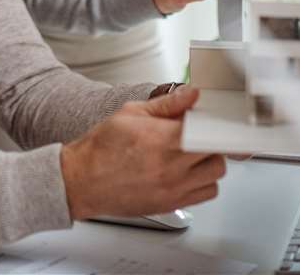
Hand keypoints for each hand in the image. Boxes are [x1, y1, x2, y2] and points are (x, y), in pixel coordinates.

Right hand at [59, 86, 227, 219]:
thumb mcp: (131, 113)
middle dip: (211, 142)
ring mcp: (173, 189)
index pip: (209, 132)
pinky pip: (205, 194)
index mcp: (163, 140)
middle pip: (217, 154)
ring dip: (209, 162)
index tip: (211, 121)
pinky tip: (187, 172)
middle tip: (198, 135)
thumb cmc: (101, 148)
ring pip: (216, 175)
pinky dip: (203, 183)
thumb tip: (190, 94)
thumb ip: (167, 105)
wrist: (82, 180)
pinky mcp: (172, 204)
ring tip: (192, 154)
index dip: (215, 125)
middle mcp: (171, 168)